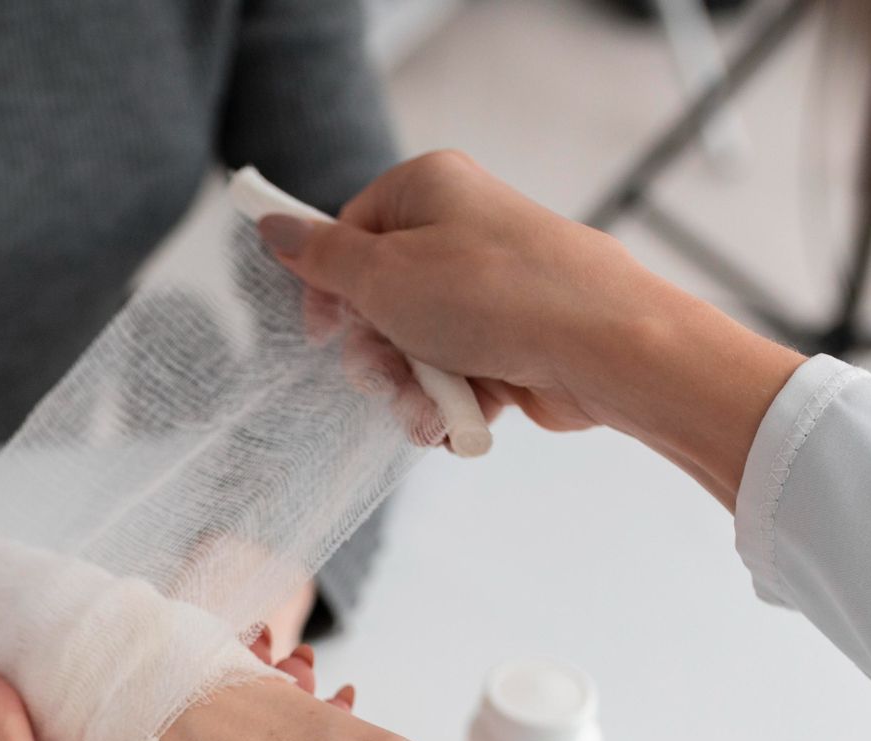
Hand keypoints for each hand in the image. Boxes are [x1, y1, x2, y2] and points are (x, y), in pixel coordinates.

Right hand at [259, 151, 804, 505]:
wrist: (599, 347)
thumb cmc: (495, 297)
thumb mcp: (384, 274)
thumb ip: (320, 256)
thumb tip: (270, 224)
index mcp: (426, 191)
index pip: (347, 235)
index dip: (328, 291)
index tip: (324, 333)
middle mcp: (457, 235)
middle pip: (376, 305)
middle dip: (376, 358)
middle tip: (389, 374)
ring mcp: (485, 294)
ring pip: (411, 353)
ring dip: (409, 393)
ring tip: (432, 408)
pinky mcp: (508, 344)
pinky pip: (451, 380)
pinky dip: (448, 405)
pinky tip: (461, 418)